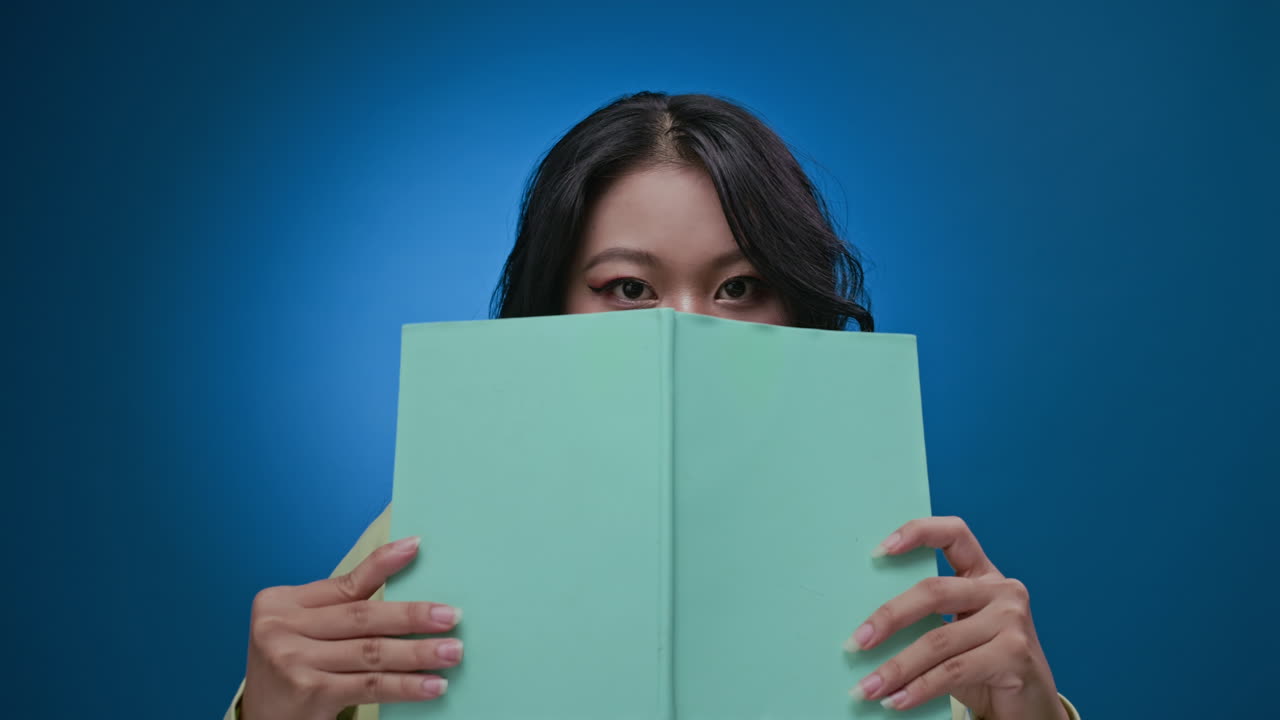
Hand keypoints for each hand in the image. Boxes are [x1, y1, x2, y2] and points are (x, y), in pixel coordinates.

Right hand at [242, 536, 461, 719]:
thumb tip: (403, 578)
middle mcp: (281, 628)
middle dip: (412, 615)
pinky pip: (370, 685)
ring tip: (452, 651)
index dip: (383, 564)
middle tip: (451, 615)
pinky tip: (432, 685)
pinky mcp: (309, 693)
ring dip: (418, 652)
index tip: (416, 547)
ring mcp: (293, 661)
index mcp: (280, 602)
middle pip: (362, 617)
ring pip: (371, 651)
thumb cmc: (293, 668)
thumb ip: (340, 608)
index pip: (345, 583)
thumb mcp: (305, 629)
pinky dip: (406, 685)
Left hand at [844, 517, 1065, 719]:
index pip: (953, 534)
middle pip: (933, 591)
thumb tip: (863, 629)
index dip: (917, 533)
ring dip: (896, 668)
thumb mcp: (956, 633)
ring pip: (938, 639)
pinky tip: (897, 700)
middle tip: (855, 643)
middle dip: (888, 618)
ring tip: (867, 688)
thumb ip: (926, 618)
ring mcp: (1012, 620)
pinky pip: (952, 670)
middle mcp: (1002, 590)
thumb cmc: (984, 667)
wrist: (1030, 710)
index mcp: (984, 575)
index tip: (878, 551)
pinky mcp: (1015, 654)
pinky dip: (918, 689)